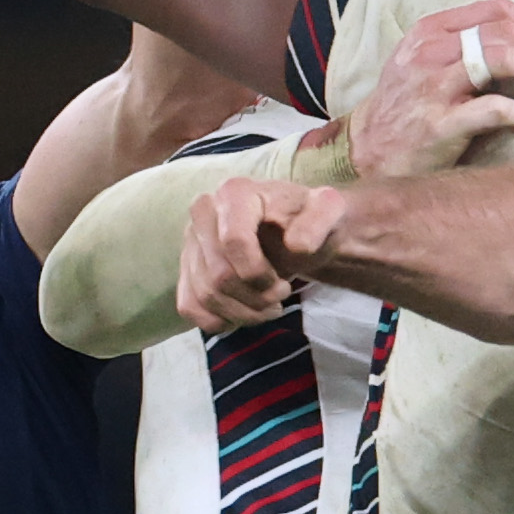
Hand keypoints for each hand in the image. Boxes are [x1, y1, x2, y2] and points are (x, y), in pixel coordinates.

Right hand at [179, 175, 345, 332]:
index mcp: (234, 192)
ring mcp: (190, 242)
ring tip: (269, 306)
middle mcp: (203, 211)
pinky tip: (243, 314)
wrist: (296, 235)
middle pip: (219, 275)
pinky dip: (219, 321)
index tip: (284, 284)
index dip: (258, 274)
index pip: (233, 242)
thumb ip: (321, 219)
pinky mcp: (185, 269)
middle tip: (280, 296)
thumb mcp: (328, 211)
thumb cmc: (309, 222)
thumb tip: (297, 246)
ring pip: (206, 295)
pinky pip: (190, 307)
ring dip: (243, 314)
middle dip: (256, 298)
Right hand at [348, 0, 513, 178]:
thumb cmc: (406, 106)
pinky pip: (496, 110)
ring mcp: (433, 89)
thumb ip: (463, 44)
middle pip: (506, 32)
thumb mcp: (423, 61)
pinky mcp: (441, 126)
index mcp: (430, 32)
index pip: (496, 10)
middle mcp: (430, 53)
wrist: (368, 153)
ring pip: (502, 59)